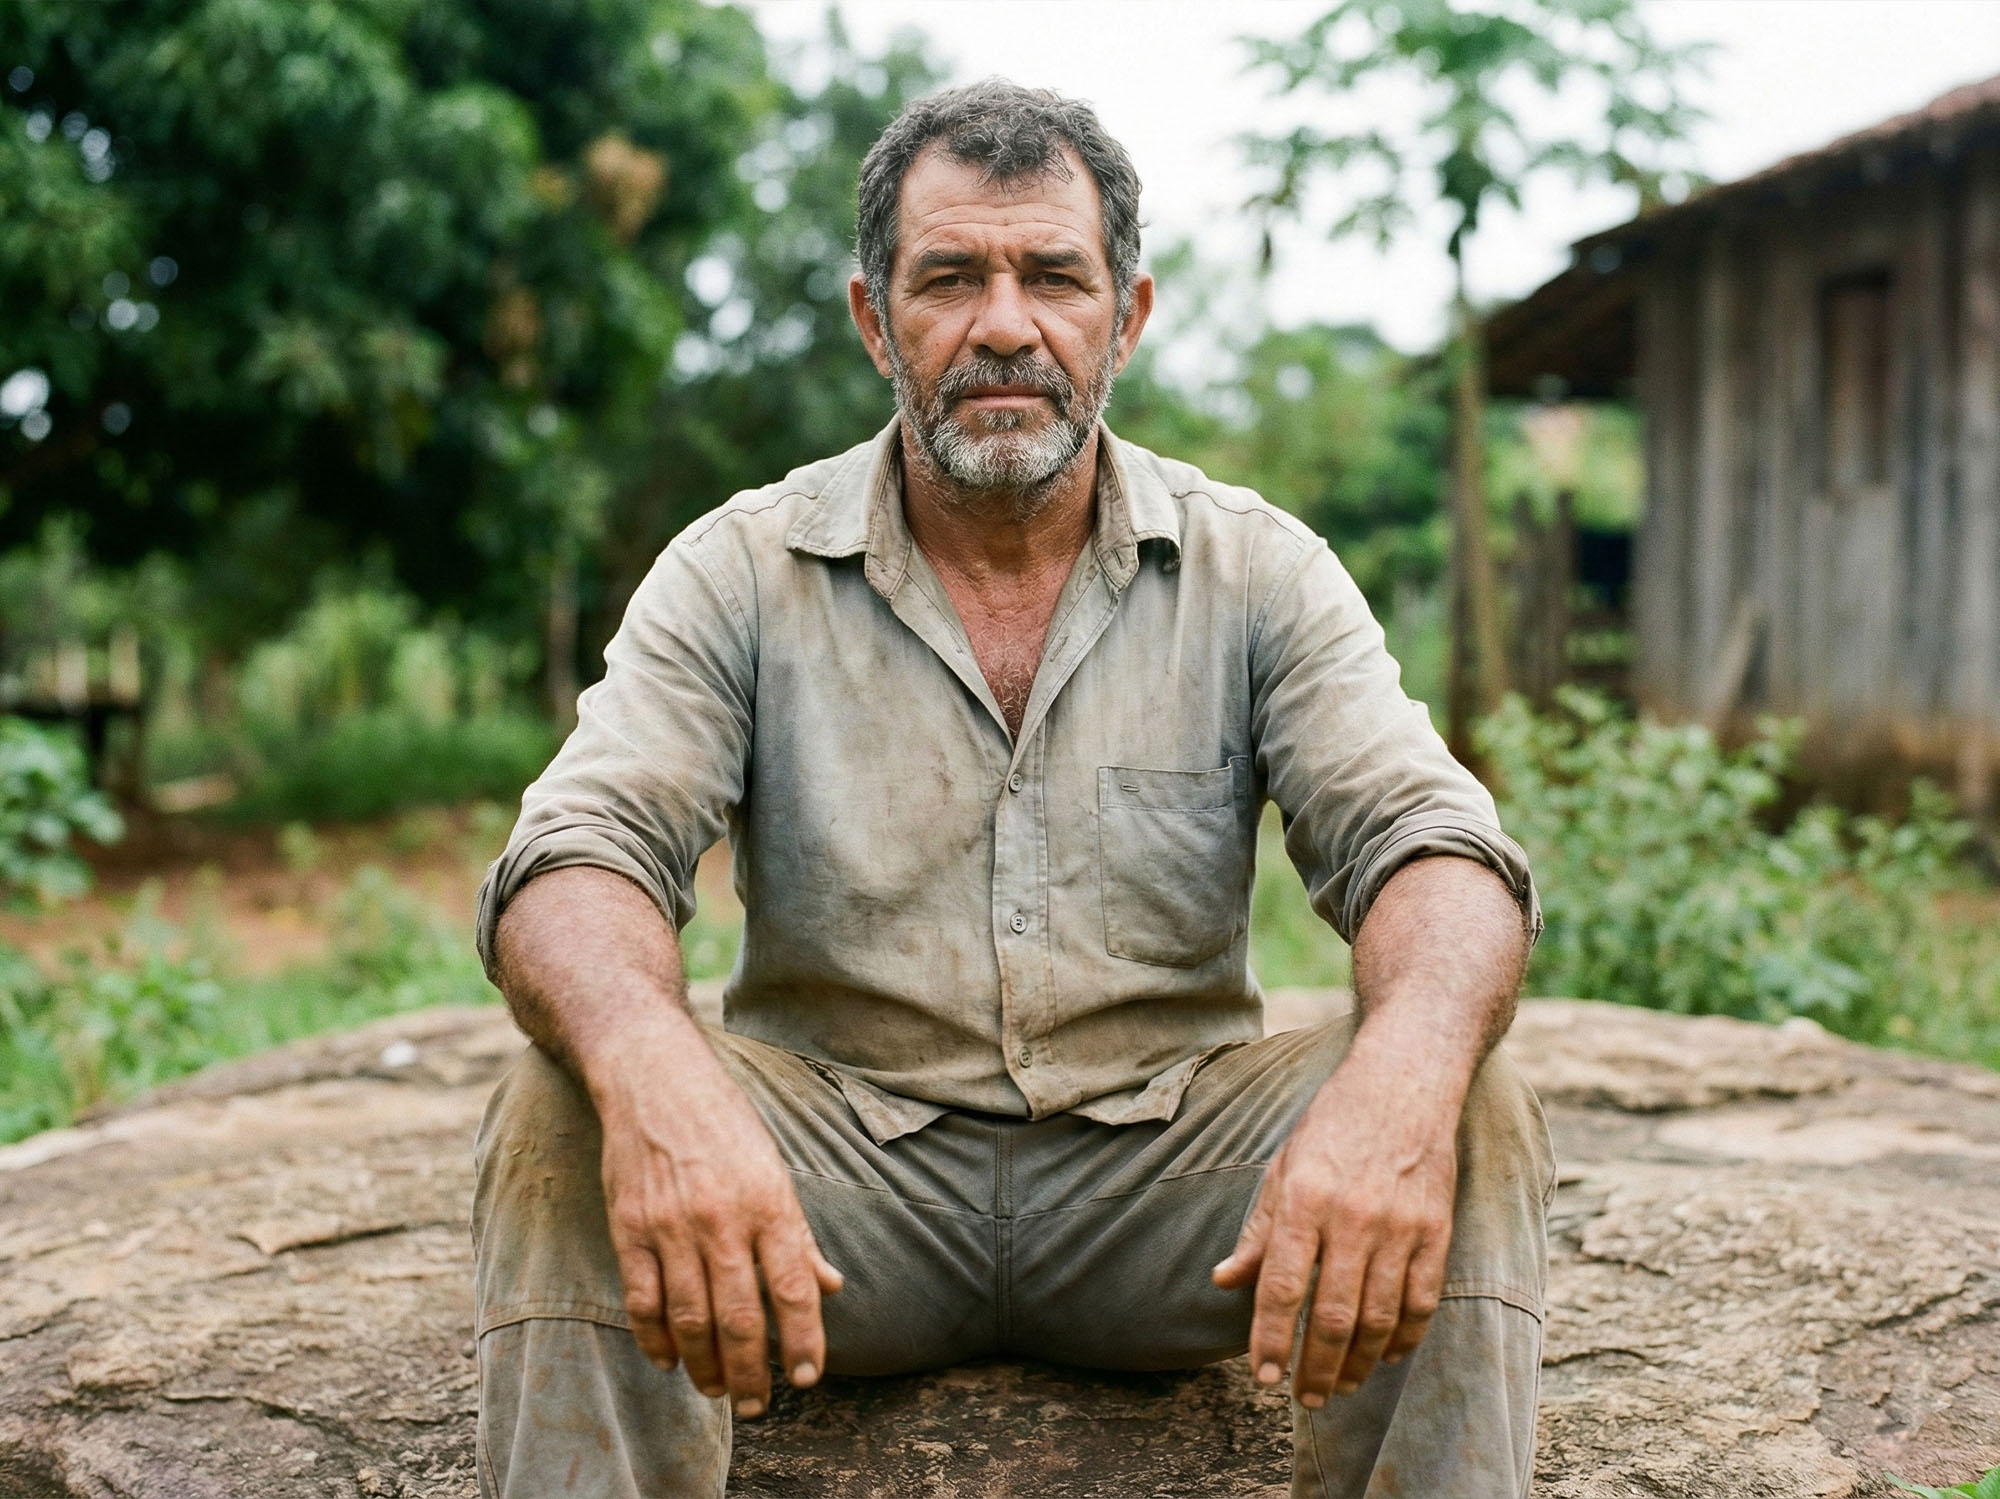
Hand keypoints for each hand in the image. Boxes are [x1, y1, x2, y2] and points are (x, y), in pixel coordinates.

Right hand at [593, 1016, 842, 1417]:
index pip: (794, 1288)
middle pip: (741, 1316)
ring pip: (690, 1317)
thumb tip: (831, 1287)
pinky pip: (642, 1299)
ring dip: (705, 1365)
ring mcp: (672, 1225)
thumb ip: (800, 1235)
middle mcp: (723, 1218)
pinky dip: (655, 1339)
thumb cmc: (725, 1123)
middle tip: (757, 1406)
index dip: (804, 1340)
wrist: (655, 1078)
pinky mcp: (630, 1227)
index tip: (808, 1378)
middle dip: (752, 1372)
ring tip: (718, 1391)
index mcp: (769, 1202)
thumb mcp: (775, 1168)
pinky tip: (669, 1360)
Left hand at [1212, 1055, 1458, 1406]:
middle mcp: (1353, 1218)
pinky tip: (1386, 1357)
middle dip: (1316, 1368)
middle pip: (1334, 1317)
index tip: (1264, 1378)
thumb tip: (1226, 1281)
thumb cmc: (1333, 1125)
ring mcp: (1401, 1227)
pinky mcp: (1437, 1231)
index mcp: (1304, 1200)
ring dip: (1358, 1364)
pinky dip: (1404, 1339)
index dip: (1271, 1341)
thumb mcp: (1283, 1167)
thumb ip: (1259, 1230)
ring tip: (1339, 1386)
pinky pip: (1423, 1302)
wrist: (1404, 1084)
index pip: (1283, 1288)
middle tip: (1304, 1399)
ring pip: (1380, 1319)